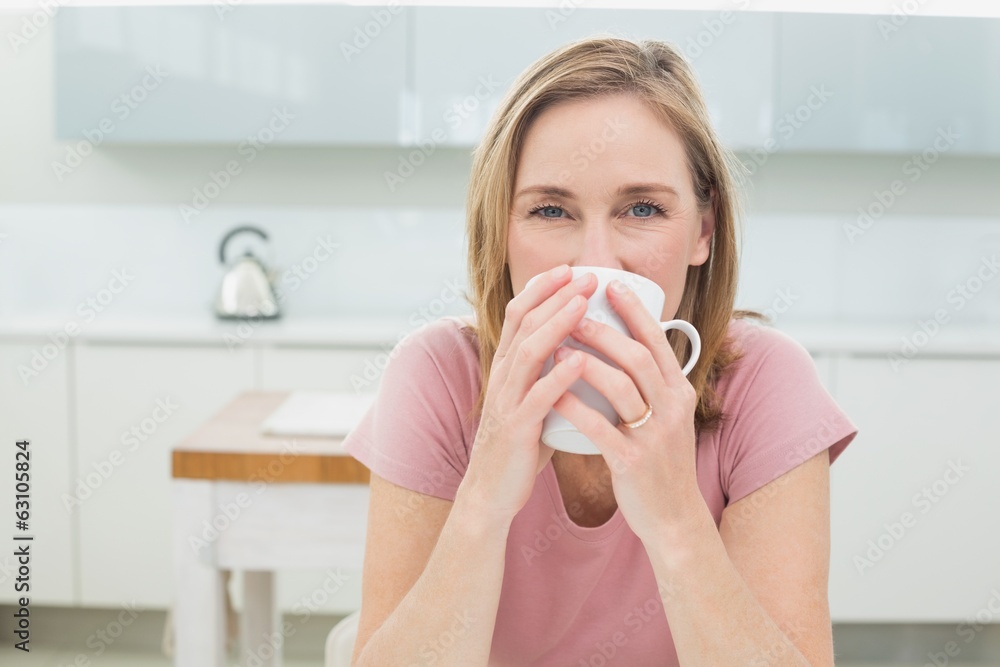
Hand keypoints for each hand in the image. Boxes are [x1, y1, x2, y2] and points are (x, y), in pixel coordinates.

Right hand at [458, 265, 597, 526]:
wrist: (492, 493)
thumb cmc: (519, 447)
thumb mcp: (532, 402)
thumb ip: (549, 376)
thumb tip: (581, 352)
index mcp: (506, 369)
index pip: (519, 316)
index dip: (542, 289)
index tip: (569, 269)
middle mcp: (502, 378)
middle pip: (524, 324)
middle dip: (554, 295)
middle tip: (584, 275)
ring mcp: (506, 402)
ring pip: (528, 352)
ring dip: (557, 324)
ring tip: (583, 303)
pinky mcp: (516, 429)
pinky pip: (537, 398)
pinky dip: (558, 377)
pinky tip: (578, 362)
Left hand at [550, 278, 705, 542]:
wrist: (674, 518)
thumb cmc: (661, 462)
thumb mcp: (670, 418)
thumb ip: (655, 384)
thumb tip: (635, 343)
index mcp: (680, 393)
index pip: (658, 341)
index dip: (634, 311)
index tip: (610, 284)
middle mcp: (672, 409)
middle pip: (639, 356)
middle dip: (605, 329)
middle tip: (573, 310)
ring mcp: (654, 436)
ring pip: (621, 387)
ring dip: (586, 361)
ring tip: (557, 344)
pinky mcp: (633, 462)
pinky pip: (600, 428)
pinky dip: (574, 407)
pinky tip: (553, 394)